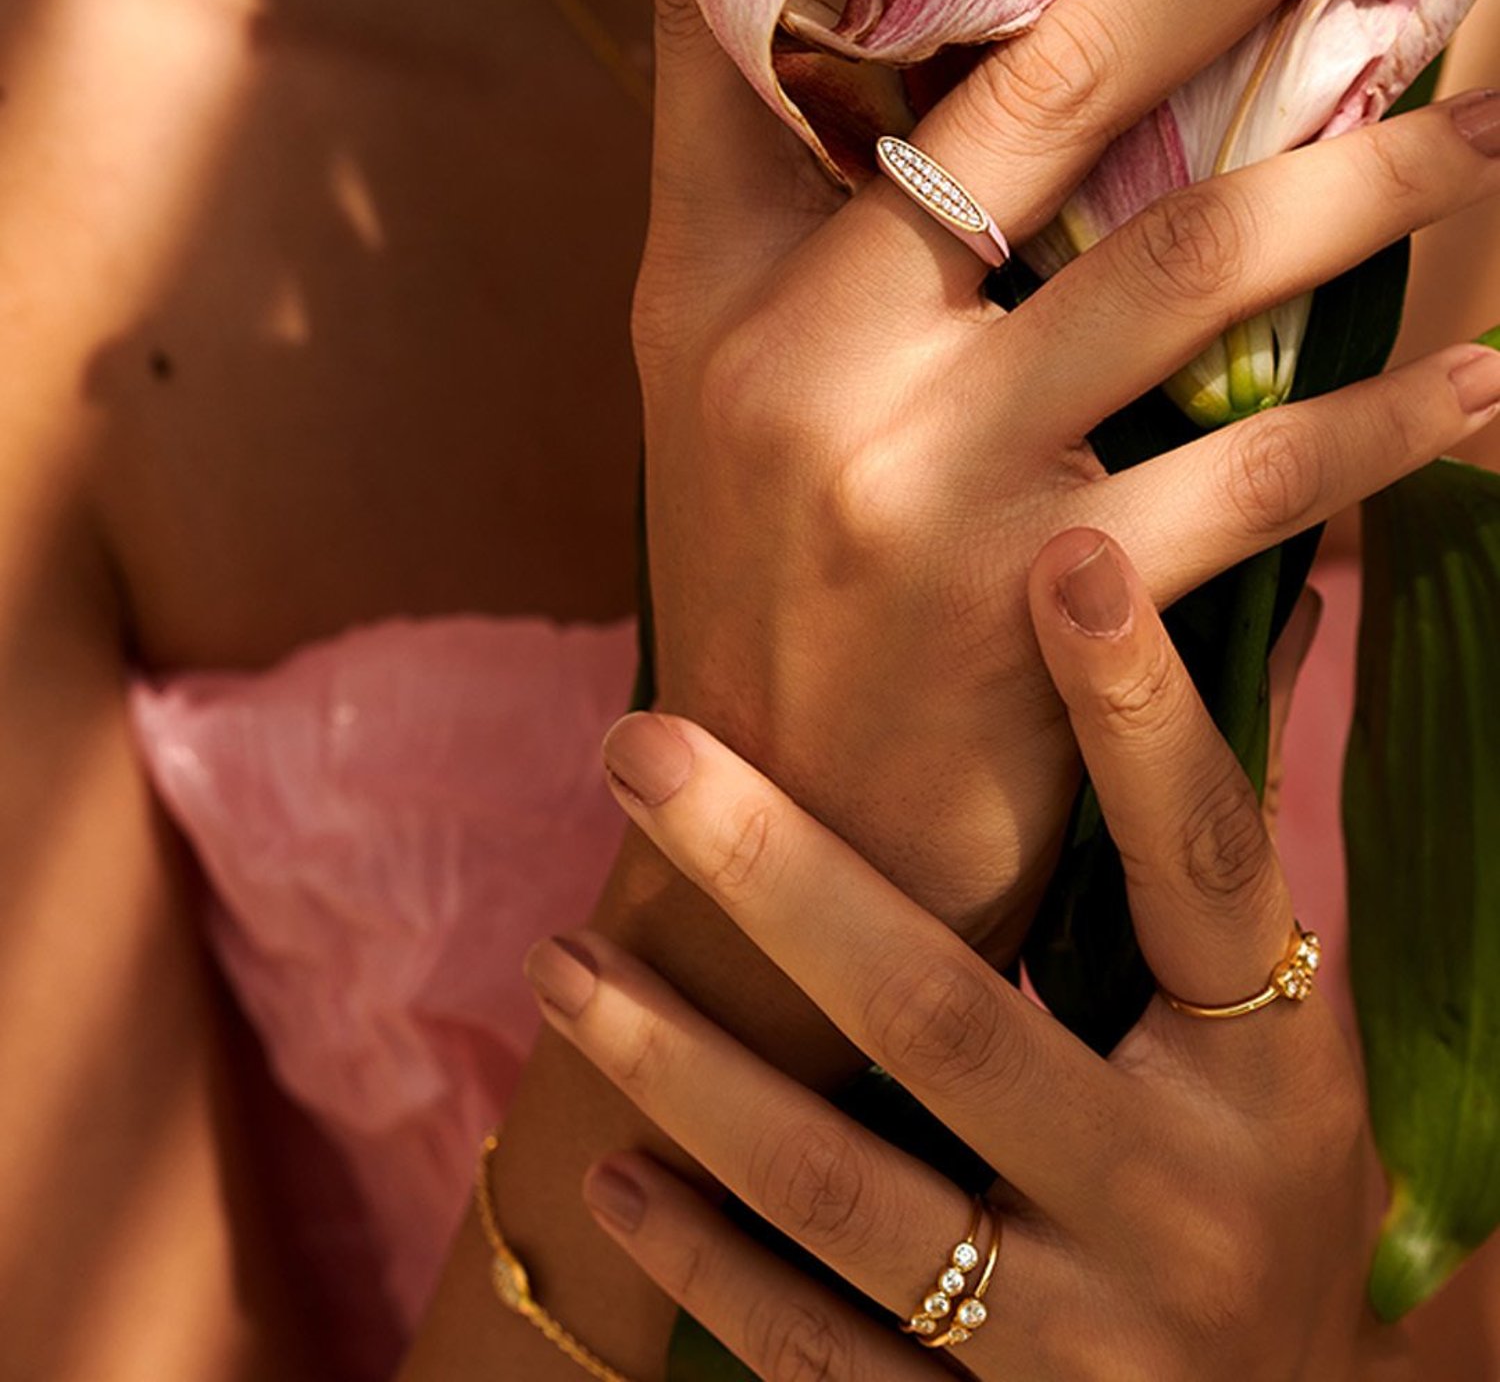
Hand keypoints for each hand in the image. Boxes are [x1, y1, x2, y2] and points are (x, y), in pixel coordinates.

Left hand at [522, 531, 1414, 1381]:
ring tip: (565, 963)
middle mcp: (1190, 1208)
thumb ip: (1200, 874)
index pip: (1205, 861)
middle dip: (775, 875)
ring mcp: (1089, 1346)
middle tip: (637, 746)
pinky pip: (820, 1356)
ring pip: (845, 1197)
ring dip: (685, 1069)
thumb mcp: (1276, 1048)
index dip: (1143, 710)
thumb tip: (1194, 608)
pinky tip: (610, 1173)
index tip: (1068, 554)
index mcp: (1275, 1072)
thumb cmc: (1263, 1184)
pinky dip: (706, 1260)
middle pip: (951, 1021)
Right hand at [634, 0, 1499, 951]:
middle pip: (1039, 93)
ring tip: (1488, 136)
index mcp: (720, 285)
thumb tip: (861, 61)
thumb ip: (783, 231)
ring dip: (1361, 182)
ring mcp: (917, 470)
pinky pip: (1247, 479)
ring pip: (1180, 265)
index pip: (749, 40)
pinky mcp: (1027, 599)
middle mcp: (803, 348)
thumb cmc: (775, 598)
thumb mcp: (726, 405)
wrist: (779, 846)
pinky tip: (1485, 389)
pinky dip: (1382, 431)